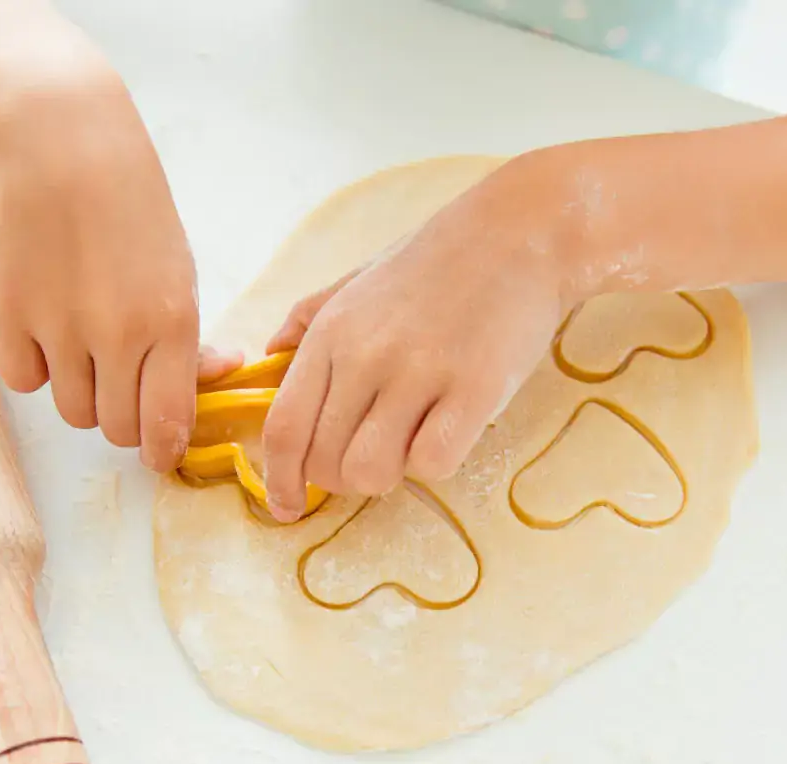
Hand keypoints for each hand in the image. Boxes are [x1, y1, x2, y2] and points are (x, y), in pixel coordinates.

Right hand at [0, 23, 238, 470]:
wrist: (60, 142)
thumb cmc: (131, 201)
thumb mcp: (179, 266)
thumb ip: (190, 334)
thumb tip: (215, 376)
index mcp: (171, 321)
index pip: (167, 424)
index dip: (163, 450)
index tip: (160, 453)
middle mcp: (117, 334)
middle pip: (117, 429)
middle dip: (125, 419)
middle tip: (122, 385)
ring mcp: (58, 330)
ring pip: (72, 412)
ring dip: (82, 392)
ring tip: (84, 345)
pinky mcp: (7, 318)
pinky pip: (24, 383)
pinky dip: (36, 369)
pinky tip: (46, 331)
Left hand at [260, 157, 571, 521]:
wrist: (519, 234)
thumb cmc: (436, 261)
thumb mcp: (357, 279)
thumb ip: (309, 318)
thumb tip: (268, 355)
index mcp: (330, 333)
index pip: (284, 428)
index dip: (277, 480)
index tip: (284, 507)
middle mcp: (366, 355)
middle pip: (324, 460)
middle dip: (338, 479)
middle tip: (367, 459)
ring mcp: (420, 373)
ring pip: (371, 471)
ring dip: (384, 476)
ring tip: (407, 444)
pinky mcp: (475, 390)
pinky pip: (432, 463)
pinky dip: (434, 464)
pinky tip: (446, 432)